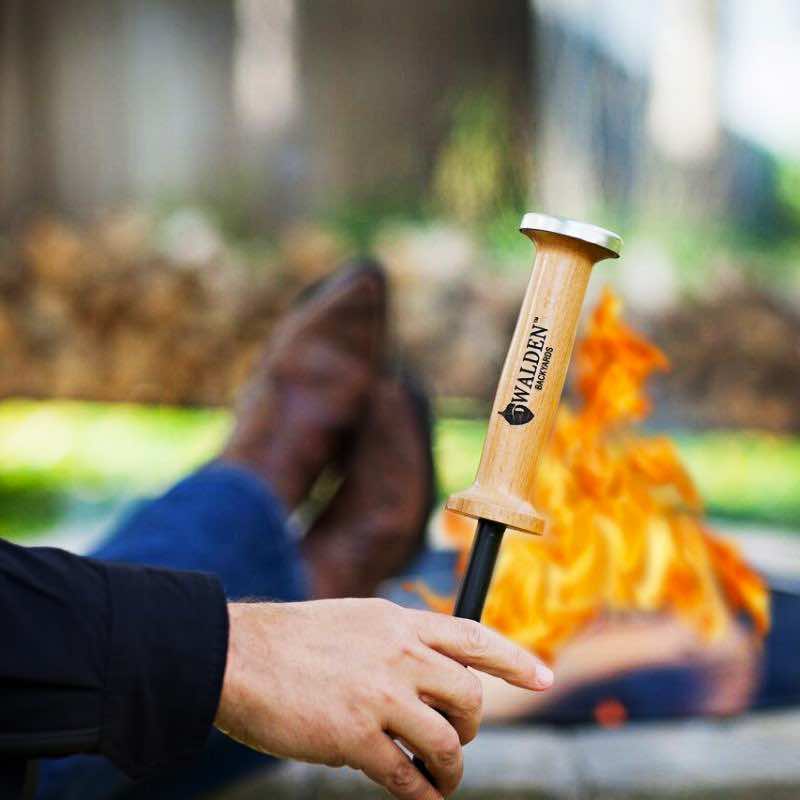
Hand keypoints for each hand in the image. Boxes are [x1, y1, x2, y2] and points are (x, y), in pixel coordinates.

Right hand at [215, 599, 552, 798]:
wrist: (240, 655)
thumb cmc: (293, 641)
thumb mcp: (356, 622)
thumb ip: (396, 642)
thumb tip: (428, 675)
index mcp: (399, 622)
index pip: (474, 636)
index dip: (514, 659)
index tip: (544, 677)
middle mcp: (399, 654)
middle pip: (469, 696)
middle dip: (472, 726)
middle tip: (457, 739)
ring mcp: (381, 695)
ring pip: (447, 740)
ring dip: (451, 767)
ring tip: (441, 778)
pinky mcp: (357, 737)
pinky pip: (408, 775)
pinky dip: (422, 792)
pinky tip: (419, 795)